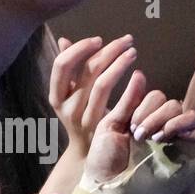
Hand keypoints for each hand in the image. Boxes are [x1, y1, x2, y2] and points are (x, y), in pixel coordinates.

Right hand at [48, 34, 137, 156]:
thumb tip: (63, 40)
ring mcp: (84, 118)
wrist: (85, 153)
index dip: (79, 48)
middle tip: (126, 40)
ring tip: (132, 52)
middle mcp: (67, 107)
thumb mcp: (68, 94)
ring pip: (102, 84)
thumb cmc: (78, 116)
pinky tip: (139, 75)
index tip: (98, 40)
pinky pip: (118, 103)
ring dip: (119, 64)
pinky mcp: (102, 127)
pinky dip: (129, 86)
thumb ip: (67, 69)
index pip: (62, 64)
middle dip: (108, 51)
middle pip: (86, 71)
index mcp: (56, 95)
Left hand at [86, 70, 194, 184]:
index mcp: (143, 120)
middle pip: (171, 103)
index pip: (156, 97)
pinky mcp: (189, 155)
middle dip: (154, 114)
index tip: (131, 126)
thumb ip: (127, 102)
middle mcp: (161, 129)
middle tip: (139, 134)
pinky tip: (166, 138)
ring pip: (186, 113)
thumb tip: (140, 72)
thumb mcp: (110, 126)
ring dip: (168, 119)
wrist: (108, 191)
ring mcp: (176, 142)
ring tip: (153, 137)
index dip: (144, 105)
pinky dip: (184, 127)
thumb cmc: (105, 162)